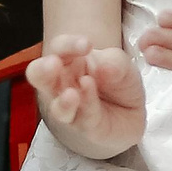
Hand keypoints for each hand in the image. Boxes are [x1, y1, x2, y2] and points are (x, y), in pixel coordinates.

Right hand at [25, 34, 146, 151]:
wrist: (133, 112)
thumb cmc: (118, 82)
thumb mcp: (122, 64)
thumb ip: (115, 61)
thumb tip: (102, 66)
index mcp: (68, 61)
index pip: (59, 48)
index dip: (68, 44)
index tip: (87, 45)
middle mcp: (61, 83)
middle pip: (39, 75)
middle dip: (42, 69)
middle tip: (53, 64)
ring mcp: (68, 107)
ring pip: (55, 106)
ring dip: (62, 101)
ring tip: (71, 94)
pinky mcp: (82, 126)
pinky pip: (82, 118)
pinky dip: (86, 108)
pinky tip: (92, 99)